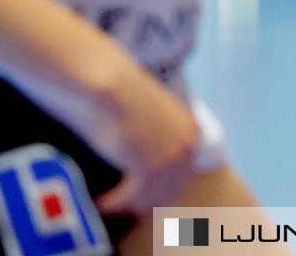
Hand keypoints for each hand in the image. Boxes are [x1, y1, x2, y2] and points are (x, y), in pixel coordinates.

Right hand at [90, 54, 201, 216]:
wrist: (118, 88)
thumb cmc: (130, 100)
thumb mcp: (160, 121)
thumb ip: (165, 143)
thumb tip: (155, 171)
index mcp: (194, 134)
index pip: (183, 177)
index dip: (163, 192)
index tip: (145, 201)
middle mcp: (188, 148)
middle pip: (169, 191)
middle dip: (146, 203)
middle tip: (126, 208)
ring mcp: (171, 157)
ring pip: (149, 196)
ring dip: (126, 204)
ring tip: (108, 204)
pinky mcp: (149, 165)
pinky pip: (132, 194)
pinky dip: (115, 201)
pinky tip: (102, 202)